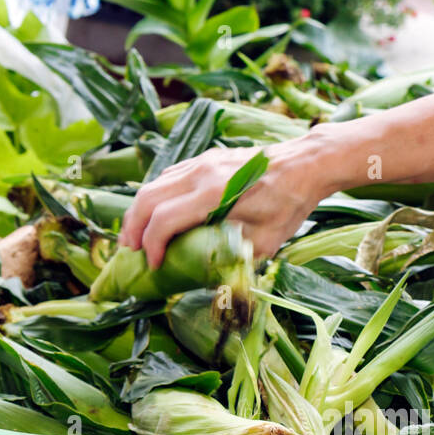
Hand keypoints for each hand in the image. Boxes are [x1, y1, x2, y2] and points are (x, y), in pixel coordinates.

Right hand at [119, 138, 337, 267]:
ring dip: (139, 212)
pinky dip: (154, 198)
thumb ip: (232, 256)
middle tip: (129, 253)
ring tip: (136, 237)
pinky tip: (156, 216)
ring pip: (153, 185)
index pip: (164, 219)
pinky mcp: (203, 159)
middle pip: (147, 198)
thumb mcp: (265, 241)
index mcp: (215, 194)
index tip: (154, 266)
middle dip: (132, 228)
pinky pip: (167, 177)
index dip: (152, 246)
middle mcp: (201, 173)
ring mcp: (200, 162)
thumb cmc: (289, 205)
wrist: (304, 164)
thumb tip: (205, 275)